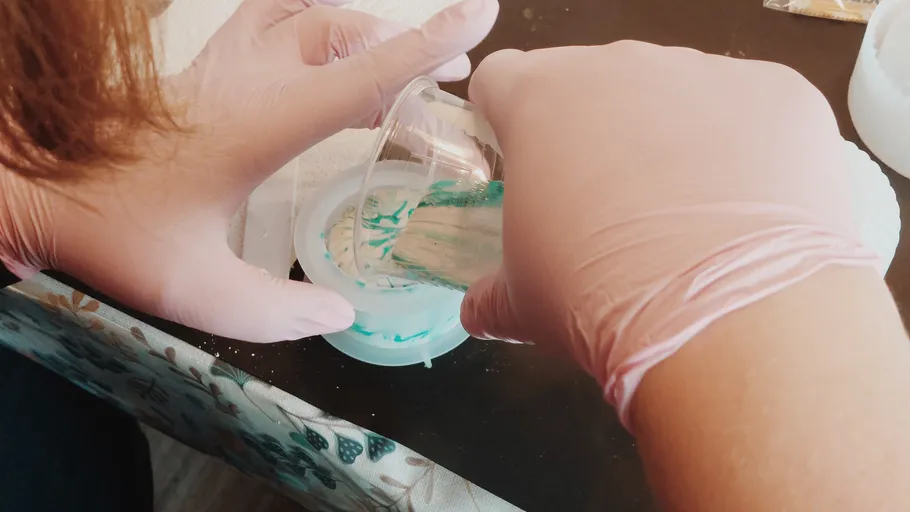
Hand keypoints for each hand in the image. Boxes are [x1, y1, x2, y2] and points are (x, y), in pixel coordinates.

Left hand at [0, 0, 498, 341]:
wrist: (38, 188)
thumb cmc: (117, 234)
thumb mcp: (201, 291)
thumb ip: (277, 310)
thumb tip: (341, 312)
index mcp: (264, 128)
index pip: (362, 77)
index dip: (426, 46)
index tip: (478, 16)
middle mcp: (248, 82)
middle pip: (341, 32)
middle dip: (403, 43)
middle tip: (443, 72)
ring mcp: (220, 67)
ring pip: (302, 13)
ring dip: (357, 27)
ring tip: (388, 56)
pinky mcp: (200, 69)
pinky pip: (263, 17)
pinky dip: (304, 17)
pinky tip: (315, 42)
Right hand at [460, 42, 876, 422]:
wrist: (729, 320)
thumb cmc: (599, 299)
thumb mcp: (523, 302)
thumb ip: (490, 293)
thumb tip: (476, 310)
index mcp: (539, 99)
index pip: (501, 79)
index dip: (505, 119)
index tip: (521, 160)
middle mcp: (620, 66)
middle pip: (591, 83)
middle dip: (591, 133)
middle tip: (605, 207)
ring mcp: (705, 72)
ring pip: (672, 93)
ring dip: (668, 138)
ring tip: (686, 216)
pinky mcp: (778, 92)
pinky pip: (748, 110)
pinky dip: (744, 148)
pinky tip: (749, 210)